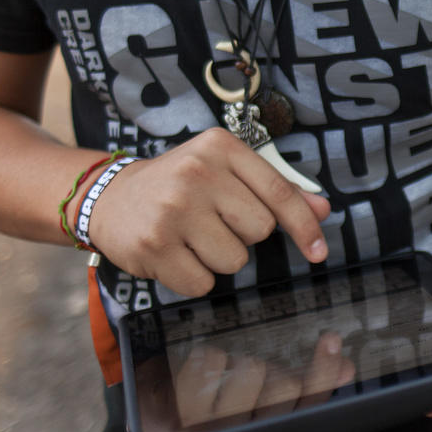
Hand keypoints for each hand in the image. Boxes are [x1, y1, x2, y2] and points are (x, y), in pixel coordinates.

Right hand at [89, 128, 330, 296]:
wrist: (109, 197)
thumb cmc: (180, 185)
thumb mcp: (226, 172)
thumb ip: (275, 190)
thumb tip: (323, 210)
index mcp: (221, 148)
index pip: (279, 191)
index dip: (304, 225)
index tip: (319, 251)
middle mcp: (197, 172)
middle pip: (260, 230)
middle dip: (243, 235)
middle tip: (212, 221)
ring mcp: (172, 209)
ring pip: (234, 260)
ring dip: (218, 258)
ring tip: (191, 237)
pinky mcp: (153, 245)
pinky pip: (202, 283)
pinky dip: (194, 278)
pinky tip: (175, 255)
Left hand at [135, 332, 354, 431]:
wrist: (159, 421)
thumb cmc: (220, 407)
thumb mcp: (265, 402)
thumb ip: (307, 385)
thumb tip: (346, 367)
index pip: (309, 403)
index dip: (324, 372)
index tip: (331, 340)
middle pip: (281, 382)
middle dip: (266, 369)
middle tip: (247, 376)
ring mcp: (211, 429)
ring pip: (248, 367)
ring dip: (234, 363)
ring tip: (217, 380)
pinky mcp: (179, 417)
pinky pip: (211, 359)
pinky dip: (204, 359)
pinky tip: (195, 378)